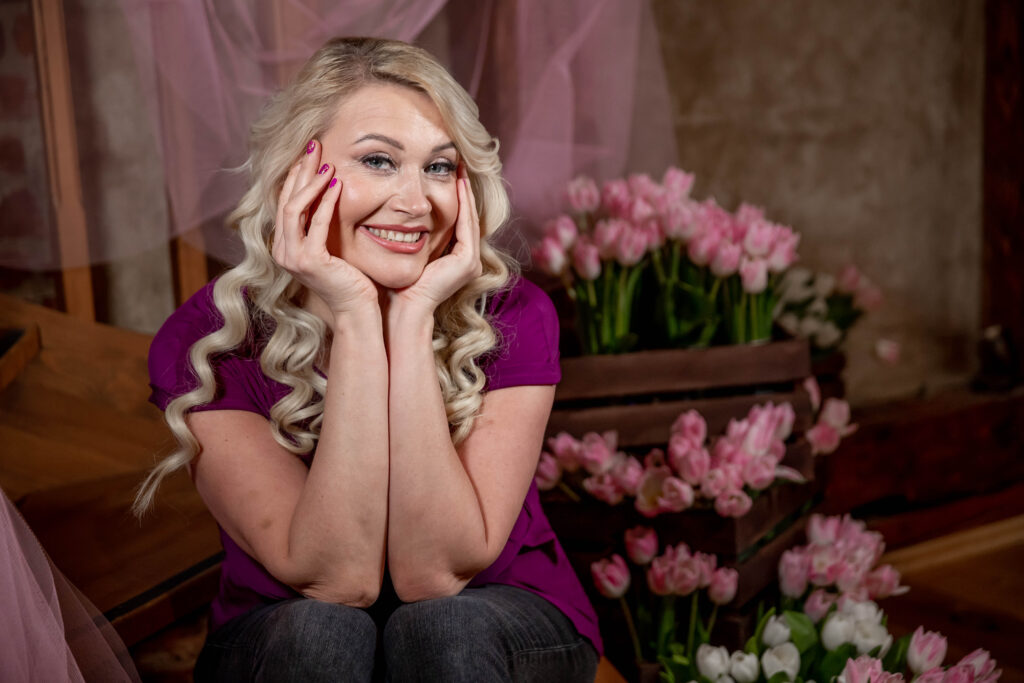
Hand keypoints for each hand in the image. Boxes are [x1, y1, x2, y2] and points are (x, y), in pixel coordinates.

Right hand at [272, 141, 377, 317]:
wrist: (357, 310)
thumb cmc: (350, 279)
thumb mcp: (331, 247)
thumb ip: (321, 226)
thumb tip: (328, 193)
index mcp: (285, 246)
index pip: (285, 202)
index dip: (296, 176)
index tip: (310, 154)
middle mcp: (282, 251)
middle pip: (286, 199)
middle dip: (301, 170)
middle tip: (314, 145)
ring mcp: (292, 257)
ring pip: (294, 208)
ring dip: (311, 182)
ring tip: (326, 163)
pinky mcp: (309, 261)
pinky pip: (316, 223)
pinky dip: (326, 202)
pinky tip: (337, 185)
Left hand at [391, 166, 482, 315]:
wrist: (402, 307)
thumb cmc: (396, 284)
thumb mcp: (406, 252)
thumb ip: (410, 235)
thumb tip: (395, 212)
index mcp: (456, 261)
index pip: (458, 222)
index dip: (456, 197)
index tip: (449, 173)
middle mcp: (469, 261)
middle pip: (468, 217)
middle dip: (463, 191)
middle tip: (459, 164)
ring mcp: (471, 262)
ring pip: (469, 218)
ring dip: (465, 193)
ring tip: (460, 169)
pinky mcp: (467, 261)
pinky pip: (466, 225)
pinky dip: (463, 204)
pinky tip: (458, 184)